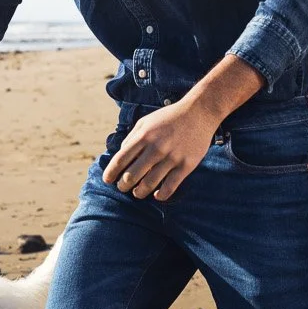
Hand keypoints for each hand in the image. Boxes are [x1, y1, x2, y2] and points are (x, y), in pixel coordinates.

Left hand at [102, 101, 217, 200]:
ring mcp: (172, 158)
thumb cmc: (169, 117)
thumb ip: (132, 138)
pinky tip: (157, 196)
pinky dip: (161, 195)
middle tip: (122, 187)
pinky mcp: (186, 165)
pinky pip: (170, 187)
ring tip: (137, 193)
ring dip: (139, 192)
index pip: (120, 159)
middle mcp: (156, 148)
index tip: (107, 180)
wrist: (200, 112)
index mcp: (144, 136)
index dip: (111, 173)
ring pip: (149, 184)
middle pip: (132, 175)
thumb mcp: (146, 121)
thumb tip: (120, 156)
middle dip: (123, 185)